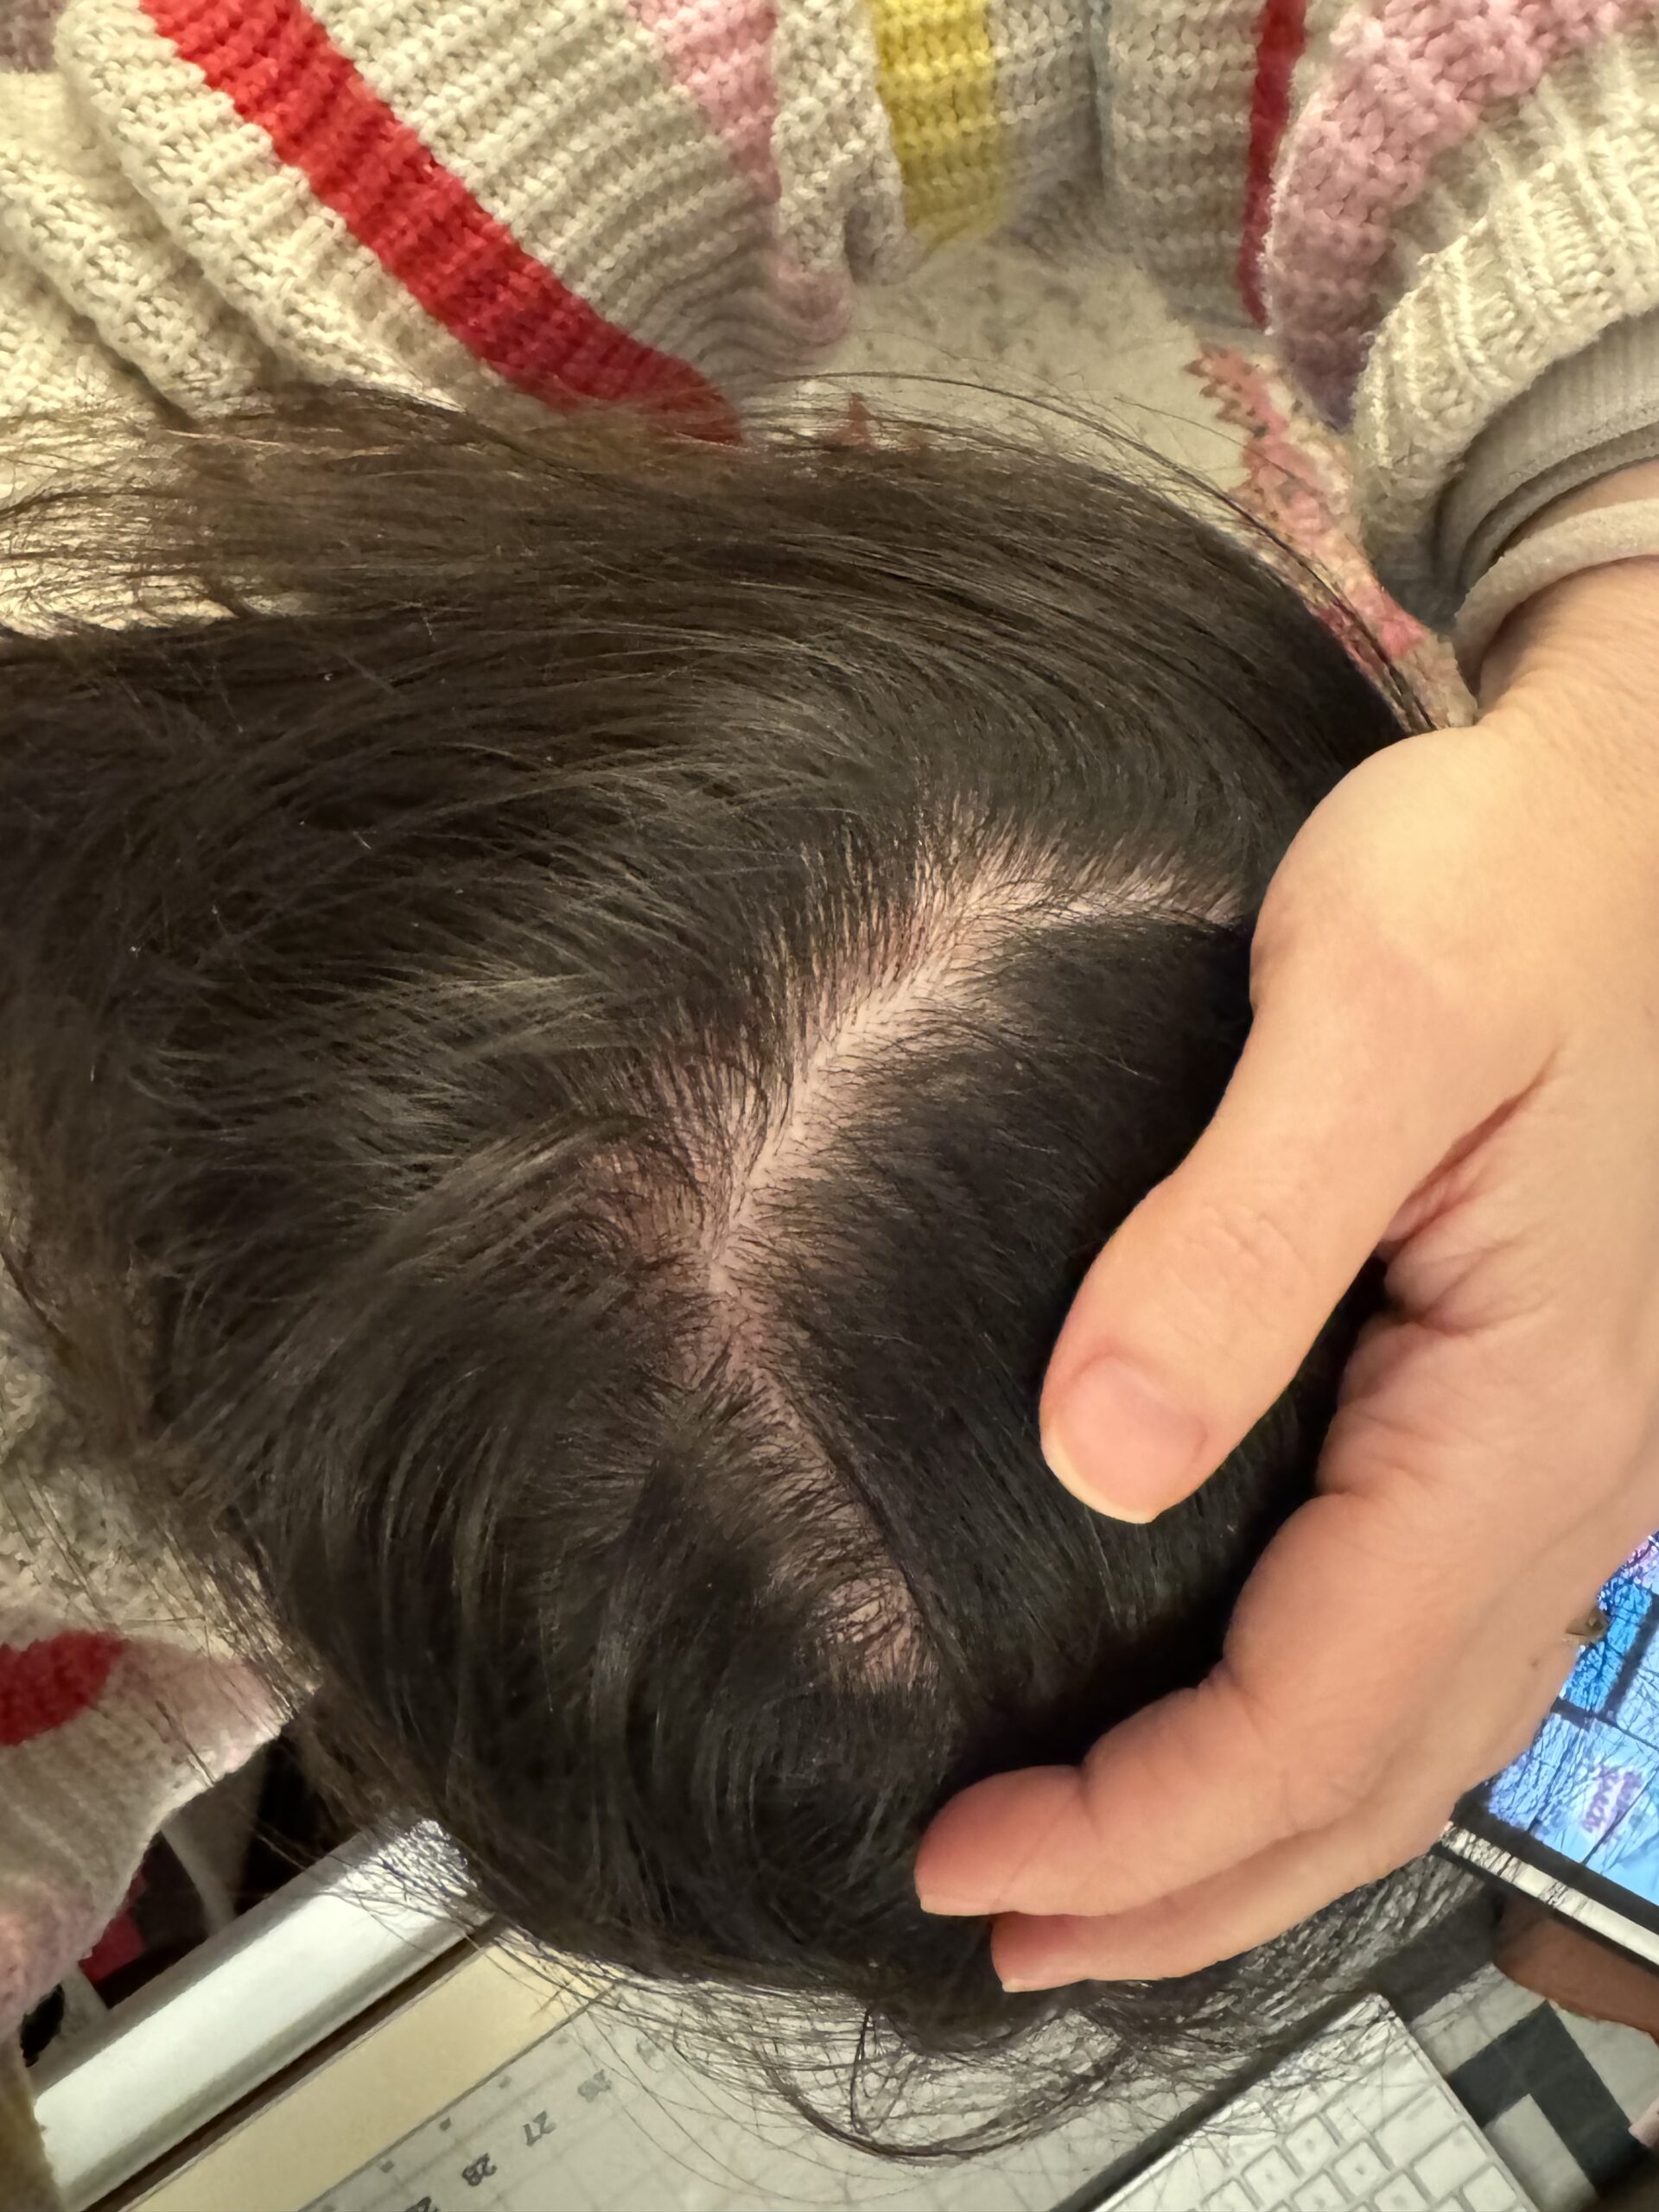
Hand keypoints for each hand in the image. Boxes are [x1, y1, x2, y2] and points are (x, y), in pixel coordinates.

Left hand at [915, 530, 1658, 1991]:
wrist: (1628, 806)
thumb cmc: (1505, 877)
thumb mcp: (1368, 1014)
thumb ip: (1235, 1239)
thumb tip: (1102, 1453)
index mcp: (1523, 1413)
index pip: (1319, 1709)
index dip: (1142, 1823)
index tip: (970, 1857)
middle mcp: (1569, 1473)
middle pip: (1376, 1770)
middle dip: (1186, 1885)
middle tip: (1009, 1933)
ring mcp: (1566, 1455)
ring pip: (1414, 1728)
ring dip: (1253, 1834)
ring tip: (1101, 1889)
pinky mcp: (1528, 1410)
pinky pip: (1430, 1638)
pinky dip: (1319, 1731)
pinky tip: (1233, 1728)